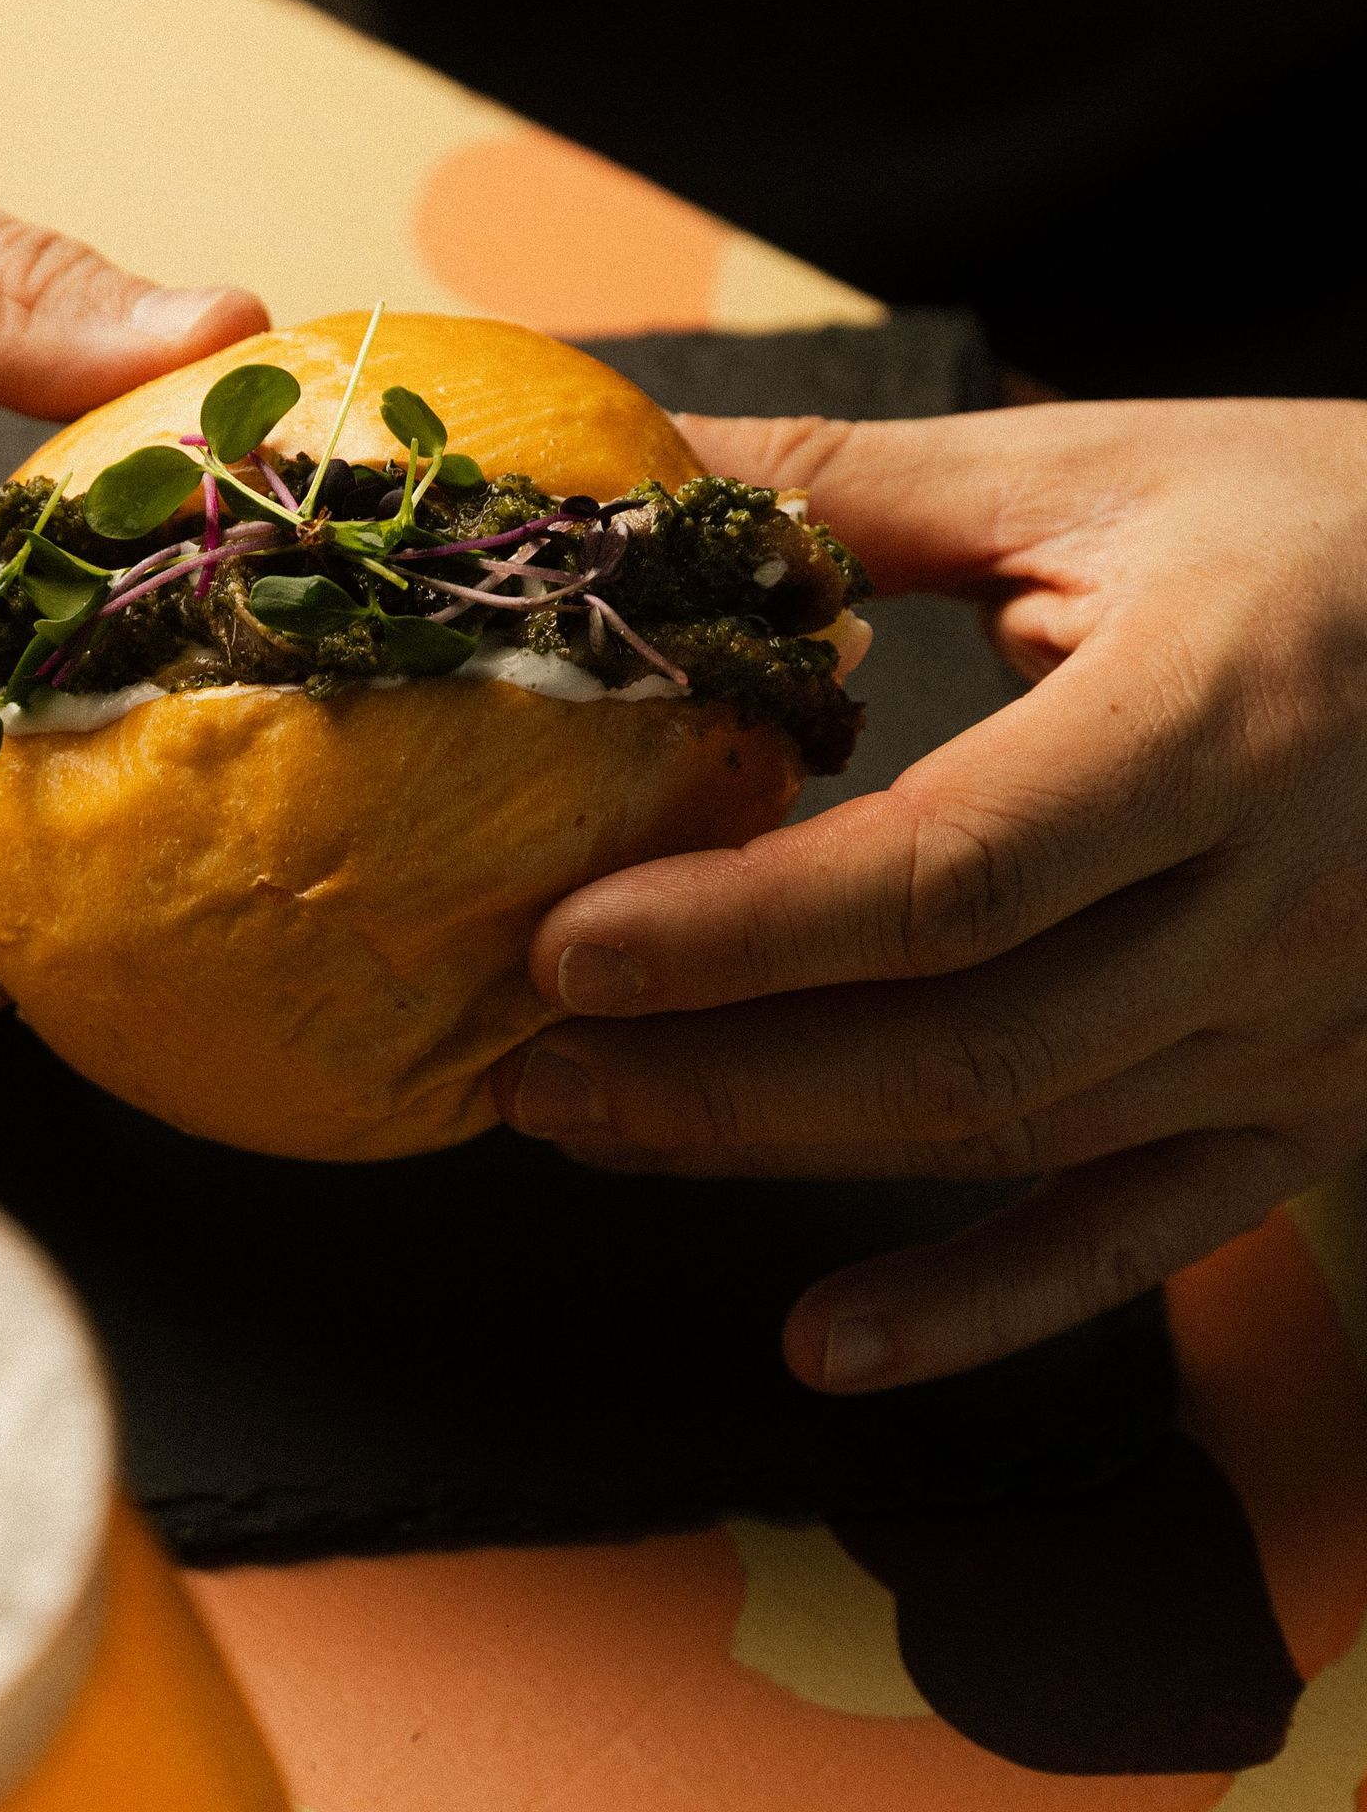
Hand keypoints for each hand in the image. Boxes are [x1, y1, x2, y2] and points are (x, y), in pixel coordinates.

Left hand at [493, 398, 1366, 1388]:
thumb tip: (626, 464)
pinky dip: (977, 1309)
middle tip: (526, 1063)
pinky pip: (1133, 1241)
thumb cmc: (1337, 534)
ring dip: (778, 1155)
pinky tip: (824, 1347)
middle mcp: (1266, 907)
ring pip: (1008, 1141)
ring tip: (593, 1127)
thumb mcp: (1111, 475)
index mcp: (1213, 721)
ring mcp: (1294, 1034)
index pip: (948, 874)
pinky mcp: (1302, 1113)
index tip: (564, 942)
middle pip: (955, 1040)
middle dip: (713, 1071)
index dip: (743, 933)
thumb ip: (856, 493)